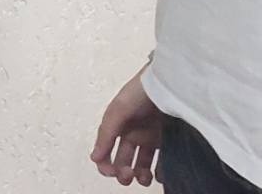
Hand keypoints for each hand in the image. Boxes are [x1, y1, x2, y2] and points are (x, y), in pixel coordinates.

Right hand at [92, 67, 161, 185]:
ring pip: (141, 167)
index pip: (106, 152)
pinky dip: (159, 175)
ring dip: (140, 177)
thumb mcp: (118, 110)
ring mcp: (149, 139)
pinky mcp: (166, 143)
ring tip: (145, 177)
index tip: (111, 170)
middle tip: (128, 174)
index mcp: (117, 128)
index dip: (105, 164)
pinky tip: (159, 175)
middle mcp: (132, 135)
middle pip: (123, 162)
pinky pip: (161, 165)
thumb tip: (94, 157)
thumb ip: (106, 134)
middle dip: (122, 173)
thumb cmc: (139, 93)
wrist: (167, 83)